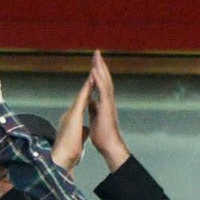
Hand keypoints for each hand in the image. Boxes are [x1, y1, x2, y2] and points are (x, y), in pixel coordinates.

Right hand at [51, 74, 91, 171]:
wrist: (63, 157)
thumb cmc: (70, 151)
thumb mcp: (78, 138)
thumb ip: (81, 132)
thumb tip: (85, 130)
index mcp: (75, 118)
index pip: (84, 101)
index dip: (90, 90)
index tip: (94, 80)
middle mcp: (72, 112)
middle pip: (84, 93)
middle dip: (90, 80)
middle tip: (95, 65)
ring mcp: (73, 112)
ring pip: (83, 93)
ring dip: (89, 80)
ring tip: (95, 67)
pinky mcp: (75, 115)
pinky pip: (82, 99)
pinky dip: (87, 89)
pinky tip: (91, 80)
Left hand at [89, 50, 129, 171]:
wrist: (109, 146)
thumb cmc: (103, 135)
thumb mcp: (95, 118)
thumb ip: (93, 108)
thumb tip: (91, 101)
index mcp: (103, 103)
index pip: (100, 84)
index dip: (96, 72)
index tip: (94, 62)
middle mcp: (107, 100)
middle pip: (104, 79)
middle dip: (99, 65)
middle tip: (97, 53)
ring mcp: (108, 103)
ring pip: (105, 82)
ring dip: (100, 69)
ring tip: (97, 57)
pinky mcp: (107, 107)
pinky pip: (103, 91)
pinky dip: (98, 81)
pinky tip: (94, 71)